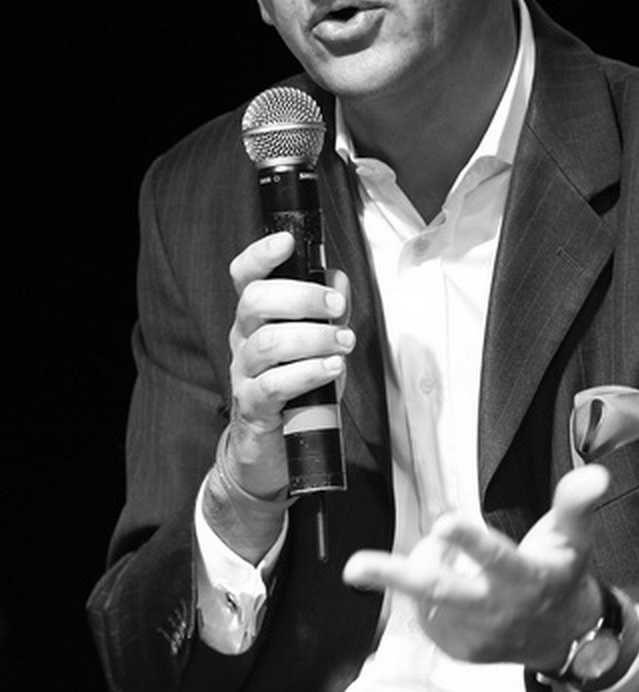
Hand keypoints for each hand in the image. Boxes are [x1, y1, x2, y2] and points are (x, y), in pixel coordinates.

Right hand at [226, 231, 353, 497]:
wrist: (275, 448)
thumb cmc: (299, 386)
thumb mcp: (318, 343)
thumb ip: (328, 311)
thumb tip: (338, 279)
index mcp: (256, 315)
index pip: (245, 276)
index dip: (261, 255)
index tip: (287, 242)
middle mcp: (243, 338)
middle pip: (255, 301)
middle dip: (300, 297)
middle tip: (335, 306)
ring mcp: (242, 372)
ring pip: (267, 343)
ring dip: (312, 338)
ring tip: (343, 343)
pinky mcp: (252, 406)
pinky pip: (272, 385)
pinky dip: (307, 373)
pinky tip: (332, 370)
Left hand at [343, 464, 609, 670]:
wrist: (567, 642)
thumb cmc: (561, 576)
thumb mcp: (574, 539)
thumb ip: (577, 504)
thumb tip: (597, 473)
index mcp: (524, 579)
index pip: (496, 558)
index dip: (470, 542)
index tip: (446, 522)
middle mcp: (494, 611)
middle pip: (439, 590)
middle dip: (395, 575)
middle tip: (355, 567)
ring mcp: (471, 636)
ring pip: (426, 592)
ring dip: (426, 561)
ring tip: (449, 546)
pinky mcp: (456, 648)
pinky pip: (426, 610)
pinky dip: (429, 586)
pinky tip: (452, 578)